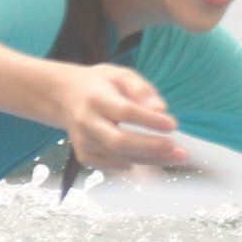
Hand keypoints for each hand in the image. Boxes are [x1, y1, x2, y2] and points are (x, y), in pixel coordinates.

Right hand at [40, 63, 191, 170]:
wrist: (64, 96)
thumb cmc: (99, 84)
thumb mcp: (120, 75)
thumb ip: (142, 90)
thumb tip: (162, 110)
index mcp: (97, 98)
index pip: (125, 112)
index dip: (149, 121)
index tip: (173, 124)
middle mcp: (86, 122)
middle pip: (119, 142)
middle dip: (151, 148)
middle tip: (178, 150)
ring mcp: (83, 141)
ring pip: (119, 157)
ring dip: (151, 160)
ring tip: (177, 156)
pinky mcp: (84, 155)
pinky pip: (112, 166)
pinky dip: (134, 165)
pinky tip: (153, 160)